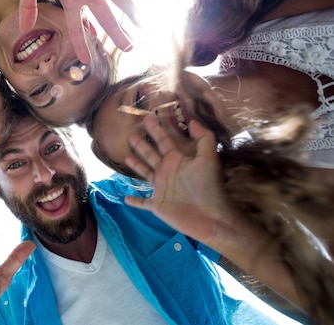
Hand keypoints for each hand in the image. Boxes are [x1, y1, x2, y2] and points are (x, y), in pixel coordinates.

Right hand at [18, 0, 155, 62]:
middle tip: (130, 49)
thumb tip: (22, 28)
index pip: (77, 25)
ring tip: (144, 27)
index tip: (85, 61)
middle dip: (118, 34)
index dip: (81, 43)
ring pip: (122, 0)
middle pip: (107, 17)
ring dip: (134, 14)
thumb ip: (28, 5)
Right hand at [123, 116, 230, 244]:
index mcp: (177, 160)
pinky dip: (135, 200)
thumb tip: (193, 121)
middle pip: (151, 154)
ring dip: (136, 165)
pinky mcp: (157, 205)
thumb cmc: (207, 187)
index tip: (147, 117)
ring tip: (125, 156)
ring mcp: (161, 188)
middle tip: (131, 134)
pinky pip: (143, 202)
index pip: (164, 140)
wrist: (209, 217)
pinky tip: (126, 198)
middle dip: (141, 144)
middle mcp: (167, 171)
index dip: (156, 129)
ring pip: (145, 173)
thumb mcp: (208, 159)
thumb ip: (204, 138)